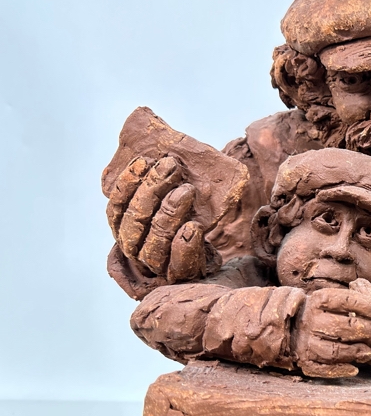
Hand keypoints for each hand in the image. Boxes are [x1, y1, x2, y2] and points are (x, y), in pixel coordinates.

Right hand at [106, 155, 210, 280]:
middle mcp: (137, 248)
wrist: (208, 255)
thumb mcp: (168, 197)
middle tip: (171, 166)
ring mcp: (158, 265)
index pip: (117, 208)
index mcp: (127, 229)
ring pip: (155, 241)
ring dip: (169, 213)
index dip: (127, 184)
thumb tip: (148, 141)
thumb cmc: (186, 219)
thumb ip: (158, 180)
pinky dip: (185, 244)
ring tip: (188, 190)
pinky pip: (179, 263)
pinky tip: (194, 226)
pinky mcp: (181, 274)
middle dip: (151, 190)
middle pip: (135, 222)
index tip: (143, 161)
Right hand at [293, 280, 370, 377]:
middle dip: (365, 330)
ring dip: (354, 352)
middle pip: (341, 327)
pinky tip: (354, 369)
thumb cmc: (320, 312)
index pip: (344, 301)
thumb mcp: (331, 299)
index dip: (365, 305)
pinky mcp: (305, 361)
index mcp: (318, 301)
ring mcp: (306, 342)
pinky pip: (322, 369)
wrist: (288, 325)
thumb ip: (354, 300)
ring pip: (332, 350)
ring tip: (368, 352)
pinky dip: (339, 369)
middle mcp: (310, 320)